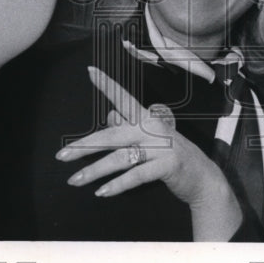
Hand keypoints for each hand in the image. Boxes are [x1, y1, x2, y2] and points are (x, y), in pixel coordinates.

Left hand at [55, 66, 241, 239]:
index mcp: (146, 118)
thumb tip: (110, 115)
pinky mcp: (167, 165)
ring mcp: (161, 146)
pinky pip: (136, 175)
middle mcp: (152, 128)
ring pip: (120, 158)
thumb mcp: (150, 138)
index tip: (90, 70)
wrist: (202, 177)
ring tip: (75, 180)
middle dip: (84, 146)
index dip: (107, 84)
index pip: (123, 97)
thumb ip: (129, 127)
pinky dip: (118, 185)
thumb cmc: (171, 156)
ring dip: (94, 171)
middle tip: (61, 155)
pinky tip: (102, 192)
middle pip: (112, 135)